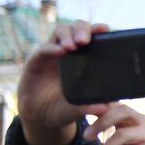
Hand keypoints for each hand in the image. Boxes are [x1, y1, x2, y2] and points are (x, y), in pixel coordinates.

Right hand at [16, 20, 108, 144]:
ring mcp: (54, 52)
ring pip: (61, 30)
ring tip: (72, 46)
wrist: (41, 116)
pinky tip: (59, 51)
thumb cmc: (66, 108)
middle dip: (83, 29)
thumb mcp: (80, 108)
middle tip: (85, 40)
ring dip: (68, 35)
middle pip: (78, 27)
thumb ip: (92, 107)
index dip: (99, 30)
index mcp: (87, 57)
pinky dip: (51, 47)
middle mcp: (71, 51)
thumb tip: (107, 108)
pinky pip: (44, 48)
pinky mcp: (37, 59)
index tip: (104, 29)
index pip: (94, 36)